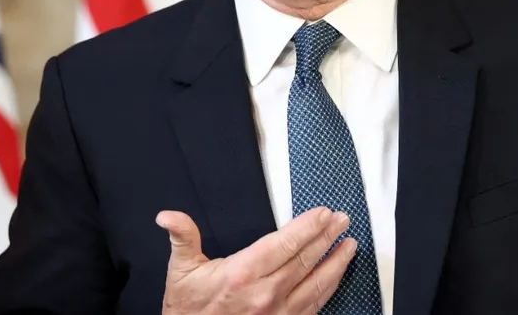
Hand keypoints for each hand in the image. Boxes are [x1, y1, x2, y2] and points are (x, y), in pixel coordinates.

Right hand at [156, 206, 356, 314]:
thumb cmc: (188, 310)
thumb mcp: (180, 271)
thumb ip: (182, 237)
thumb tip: (167, 216)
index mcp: (243, 274)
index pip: (284, 243)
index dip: (308, 226)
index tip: (324, 213)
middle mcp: (265, 294)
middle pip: (305, 259)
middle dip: (327, 237)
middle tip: (343, 220)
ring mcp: (278, 314)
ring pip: (316, 284)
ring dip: (336, 263)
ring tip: (350, 246)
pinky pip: (313, 306)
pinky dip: (328, 289)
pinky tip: (336, 277)